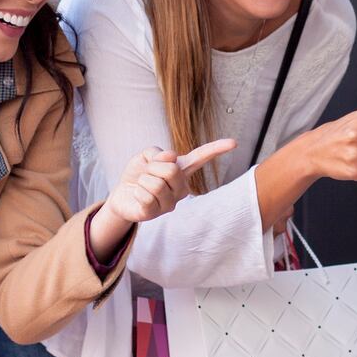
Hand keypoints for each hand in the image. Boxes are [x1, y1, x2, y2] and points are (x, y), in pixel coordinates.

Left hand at [103, 139, 237, 225]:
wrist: (122, 193)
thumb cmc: (139, 174)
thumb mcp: (146, 156)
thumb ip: (158, 153)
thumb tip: (172, 156)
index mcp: (182, 170)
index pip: (201, 157)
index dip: (217, 149)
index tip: (234, 142)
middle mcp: (181, 188)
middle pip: (172, 171)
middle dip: (153, 168)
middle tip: (147, 173)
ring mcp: (170, 203)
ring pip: (156, 184)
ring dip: (143, 180)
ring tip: (142, 185)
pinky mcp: (154, 214)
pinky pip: (145, 195)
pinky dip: (136, 191)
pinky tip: (138, 195)